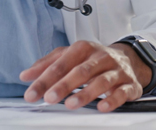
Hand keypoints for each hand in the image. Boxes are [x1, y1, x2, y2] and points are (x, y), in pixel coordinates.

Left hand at [20, 40, 151, 111]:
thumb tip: (26, 75)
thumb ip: (48, 64)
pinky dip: (113, 99)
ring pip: (102, 81)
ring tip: (71, 104)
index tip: (32, 93)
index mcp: (84, 49)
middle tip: (49, 98)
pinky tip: (102, 106)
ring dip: (86, 93)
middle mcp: (101, 57)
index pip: (62, 63)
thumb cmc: (94, 60)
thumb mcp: (71, 56)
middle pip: (81, 71)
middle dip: (64, 85)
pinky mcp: (129, 84)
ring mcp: (117, 70)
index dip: (45, 79)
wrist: (129, 59)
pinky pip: (122, 92)